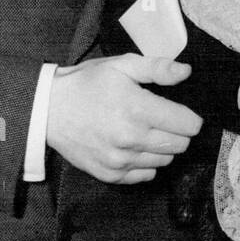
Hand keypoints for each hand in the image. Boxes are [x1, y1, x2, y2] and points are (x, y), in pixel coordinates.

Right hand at [47, 53, 201, 183]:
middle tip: (163, 120)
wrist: (49, 110)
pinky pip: (146, 175)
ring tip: (145, 131)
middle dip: (178, 132)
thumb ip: (157, 68)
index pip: (188, 125)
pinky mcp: (111, 174)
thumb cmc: (87, 84)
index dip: (190, 117)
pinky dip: (146, 163)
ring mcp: (120, 160)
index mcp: (138, 109)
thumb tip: (186, 72)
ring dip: (162, 148)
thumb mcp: (122, 65)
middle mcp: (132, 139)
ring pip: (165, 161)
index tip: (180, 112)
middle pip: (180, 145)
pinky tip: (134, 146)